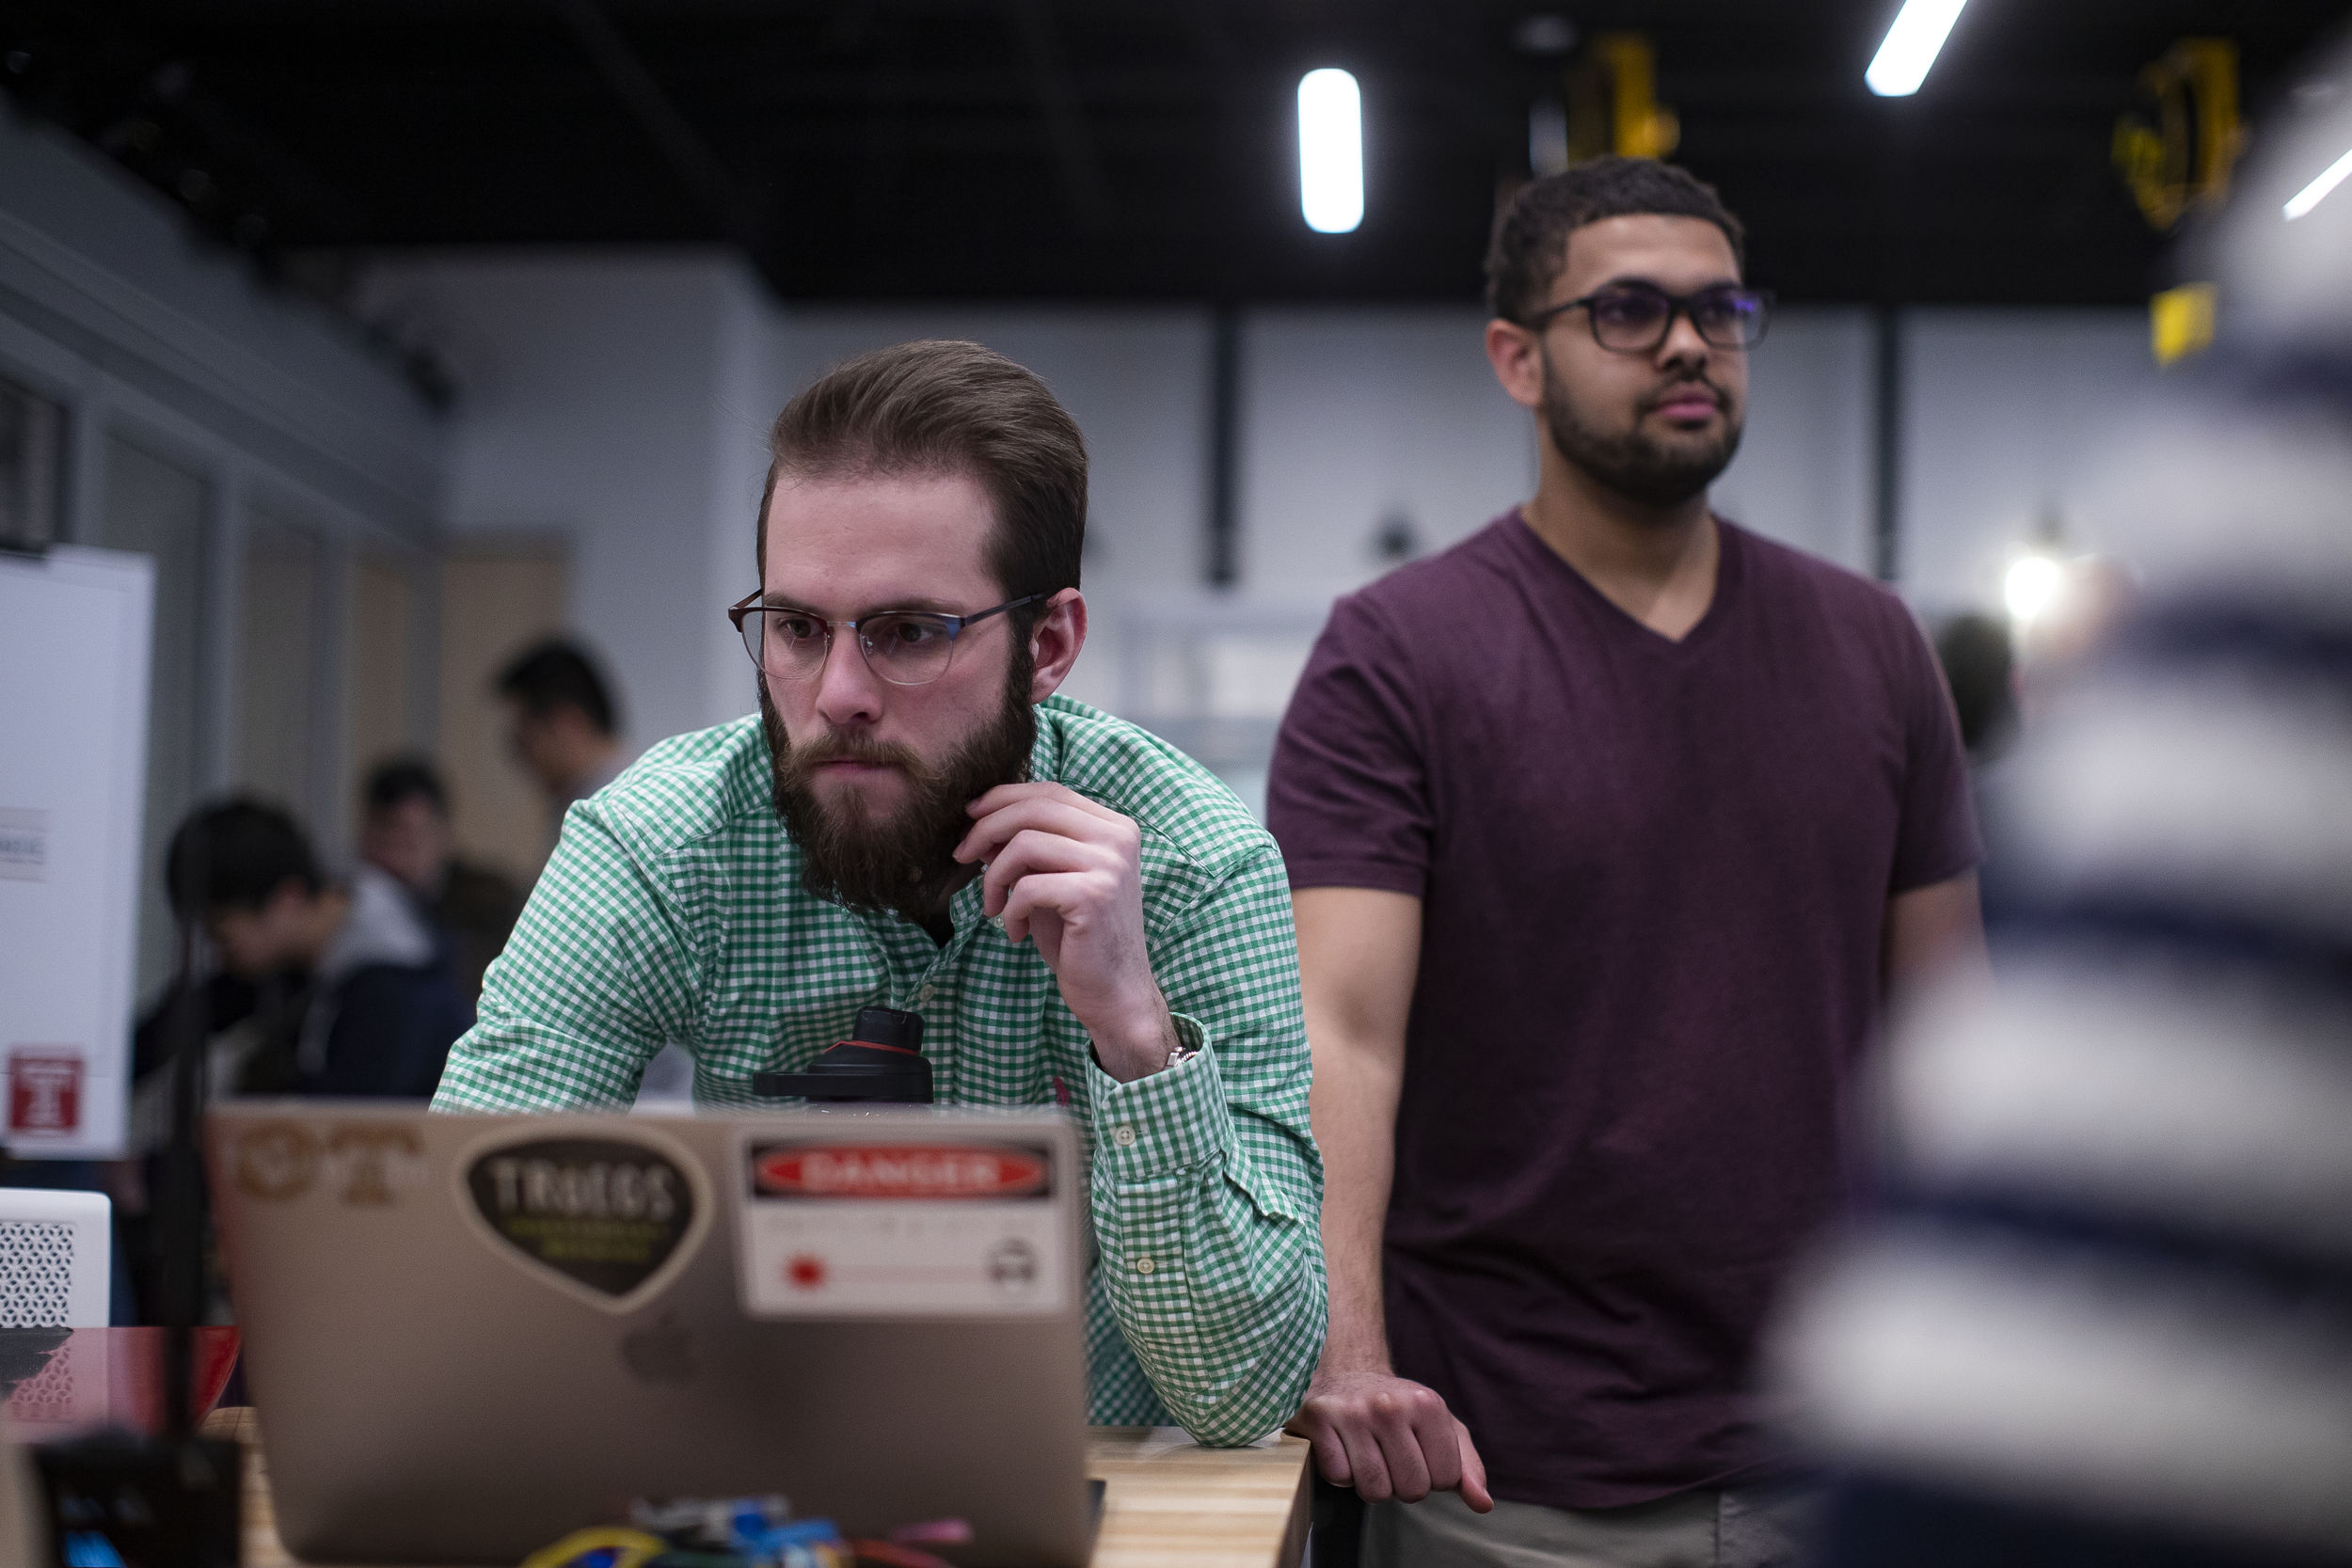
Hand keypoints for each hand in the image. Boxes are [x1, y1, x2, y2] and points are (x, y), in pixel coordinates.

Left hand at [956, 782, 1171, 1081]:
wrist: (1114, 993)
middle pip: (1035, 809)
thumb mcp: (1050, 881)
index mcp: (1114, 827)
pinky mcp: (1094, 895)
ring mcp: (1110, 865)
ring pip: (1025, 844)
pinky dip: (1010, 909)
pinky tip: (1014, 932)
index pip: (1050, 792)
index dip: (1003, 798)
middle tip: (961, 856)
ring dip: (994, 876)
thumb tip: (981, 820)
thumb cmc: (1079, 938)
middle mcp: (1118, 838)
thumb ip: (1028, 848)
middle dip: (986, 828)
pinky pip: (1028, 886)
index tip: (970, 818)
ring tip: (992, 906)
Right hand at [1286, 1367, 1492, 1510]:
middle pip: (1412, 1490)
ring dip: (1371, 1482)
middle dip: (1402, 1484)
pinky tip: (1343, 1447)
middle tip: (1390, 1456)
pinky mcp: (1319, 1418)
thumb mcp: (1441, 1427)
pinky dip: (1342, 1472)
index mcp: (1428, 1404)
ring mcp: (1352, 1412)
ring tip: (1368, 1454)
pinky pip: (1339, 1477)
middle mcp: (1390, 1406)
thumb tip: (1483, 1505)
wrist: (1347, 1372)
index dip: (1432, 1477)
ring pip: (1374, 1490)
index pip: (1445, 1480)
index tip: (1417, 1454)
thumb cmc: (1399, 1408)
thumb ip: (1467, 1467)